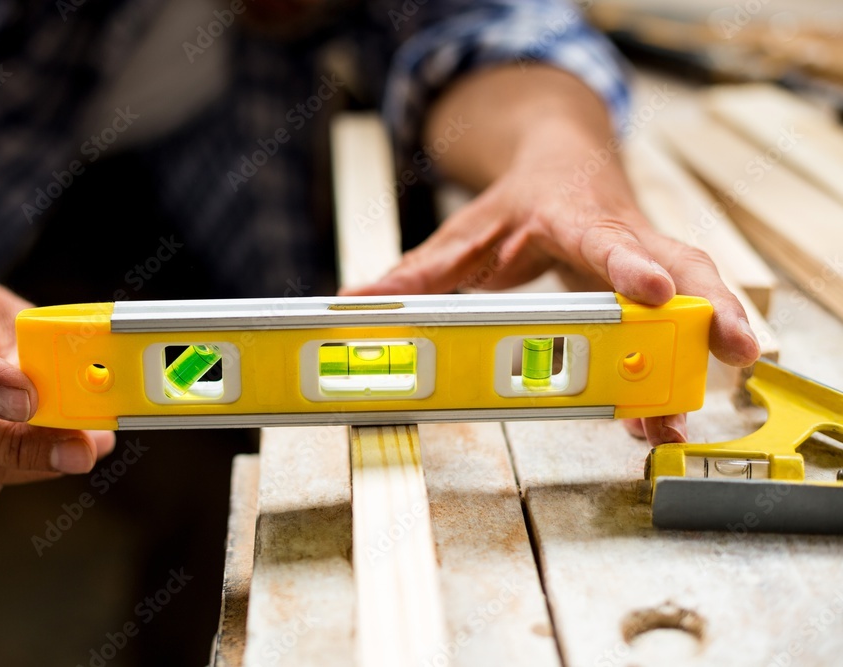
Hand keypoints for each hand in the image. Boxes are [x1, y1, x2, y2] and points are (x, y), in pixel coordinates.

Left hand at [341, 67, 759, 443]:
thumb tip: (354, 303)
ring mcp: (644, 259)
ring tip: (687, 413)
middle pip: (679, 263)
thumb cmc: (519, 203)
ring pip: (694, 294)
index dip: (630, 264)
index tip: (655, 291)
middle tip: (734, 350)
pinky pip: (675, 324)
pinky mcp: (653, 284)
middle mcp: (619, 234)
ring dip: (704, 349)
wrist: (564, 164)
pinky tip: (659, 415)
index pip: (603, 236)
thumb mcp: (463, 234)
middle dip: (709, 307)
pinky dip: (671, 369)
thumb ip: (415, 274)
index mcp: (570, 214)